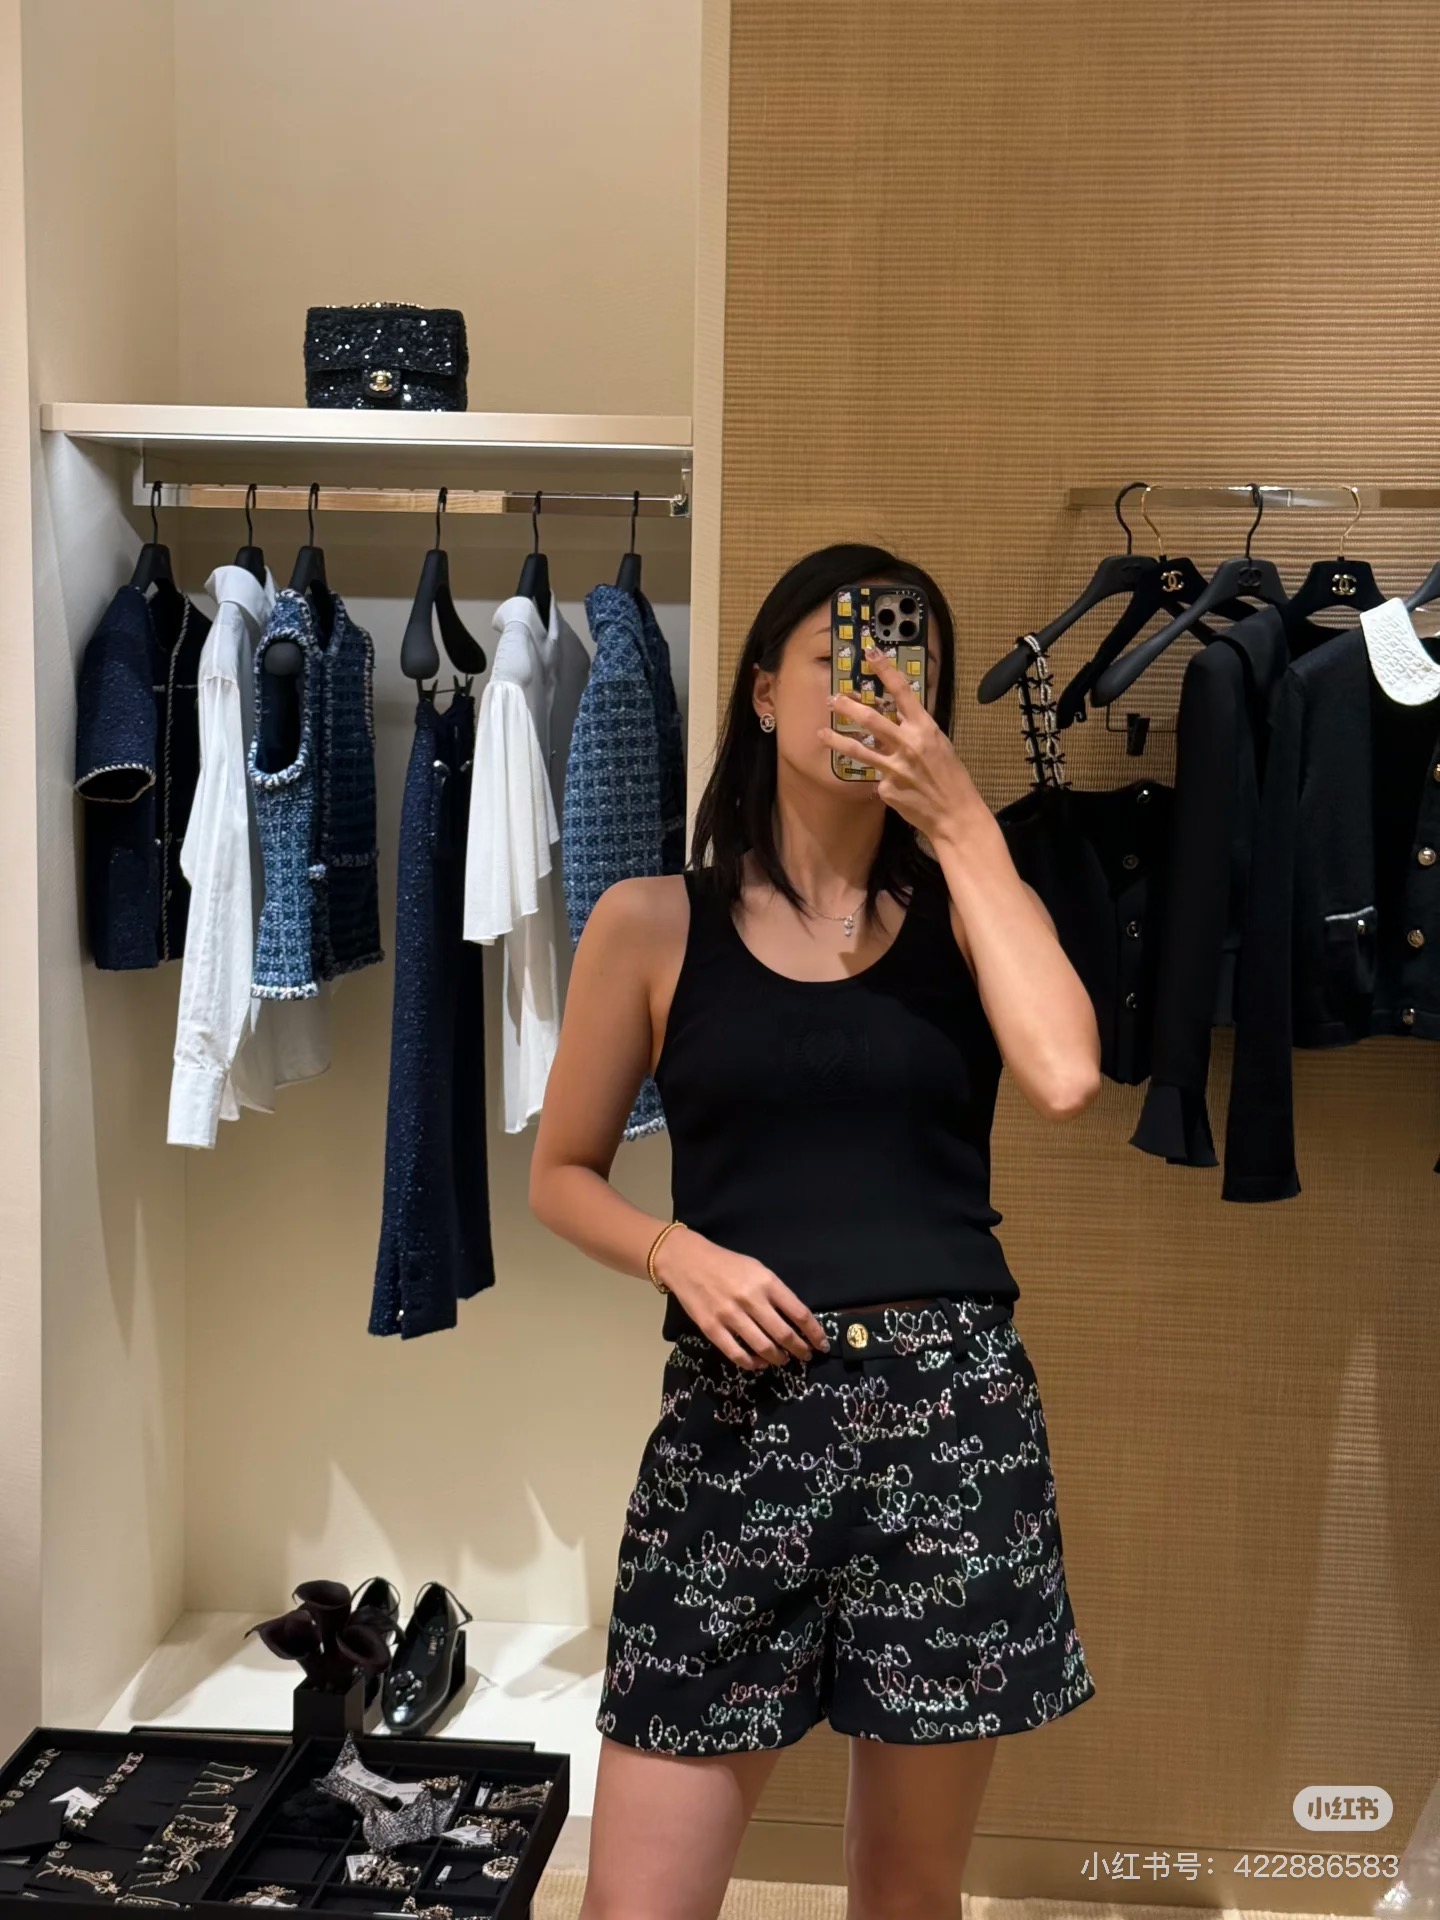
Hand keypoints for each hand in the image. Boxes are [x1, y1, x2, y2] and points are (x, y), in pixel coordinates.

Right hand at [652, 1225, 830, 1369]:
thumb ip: (776, 1293)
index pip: (799, 1313)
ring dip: (778, 1358)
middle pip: (783, 1334)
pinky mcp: (712, 1328)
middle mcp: (750, 1299)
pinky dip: (752, 1363)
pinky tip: (759, 1363)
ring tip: (784, 1360)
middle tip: (806, 1356)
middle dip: (800, 1349)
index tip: (821, 1343)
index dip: (814, 1332)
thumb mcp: (758, 1269)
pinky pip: (736, 1354)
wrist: (687, 1261)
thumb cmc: (727, 1264)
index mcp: (766, 1282)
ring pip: (763, 1347)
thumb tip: (796, 1320)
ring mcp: (730, 1315)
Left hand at [818, 644, 986, 842]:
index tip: (871, 653)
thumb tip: (894, 715)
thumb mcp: (938, 744)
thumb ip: (915, 729)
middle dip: (848, 707)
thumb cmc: (950, 777)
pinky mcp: (885, 788)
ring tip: (821, 734)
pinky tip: (894, 787)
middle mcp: (908, 744)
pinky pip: (876, 779)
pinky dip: (880, 780)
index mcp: (925, 728)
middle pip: (871, 719)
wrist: (954, 814)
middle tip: (833, 699)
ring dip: (837, 740)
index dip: (885, 670)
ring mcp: (894, 768)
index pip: (902, 691)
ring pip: (858, 750)